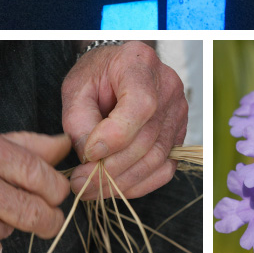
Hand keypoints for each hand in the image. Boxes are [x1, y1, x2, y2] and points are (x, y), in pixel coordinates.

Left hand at [61, 42, 188, 199]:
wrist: (113, 70)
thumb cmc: (94, 76)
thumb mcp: (75, 89)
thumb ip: (79, 121)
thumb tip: (90, 158)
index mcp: (139, 63)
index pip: (140, 106)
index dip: (115, 137)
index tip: (88, 154)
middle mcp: (166, 86)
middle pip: (146, 139)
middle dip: (110, 169)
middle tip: (80, 183)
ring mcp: (177, 111)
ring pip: (156, 159)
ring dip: (121, 182)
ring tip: (91, 189)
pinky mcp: (178, 133)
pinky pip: (164, 168)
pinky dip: (139, 184)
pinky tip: (114, 187)